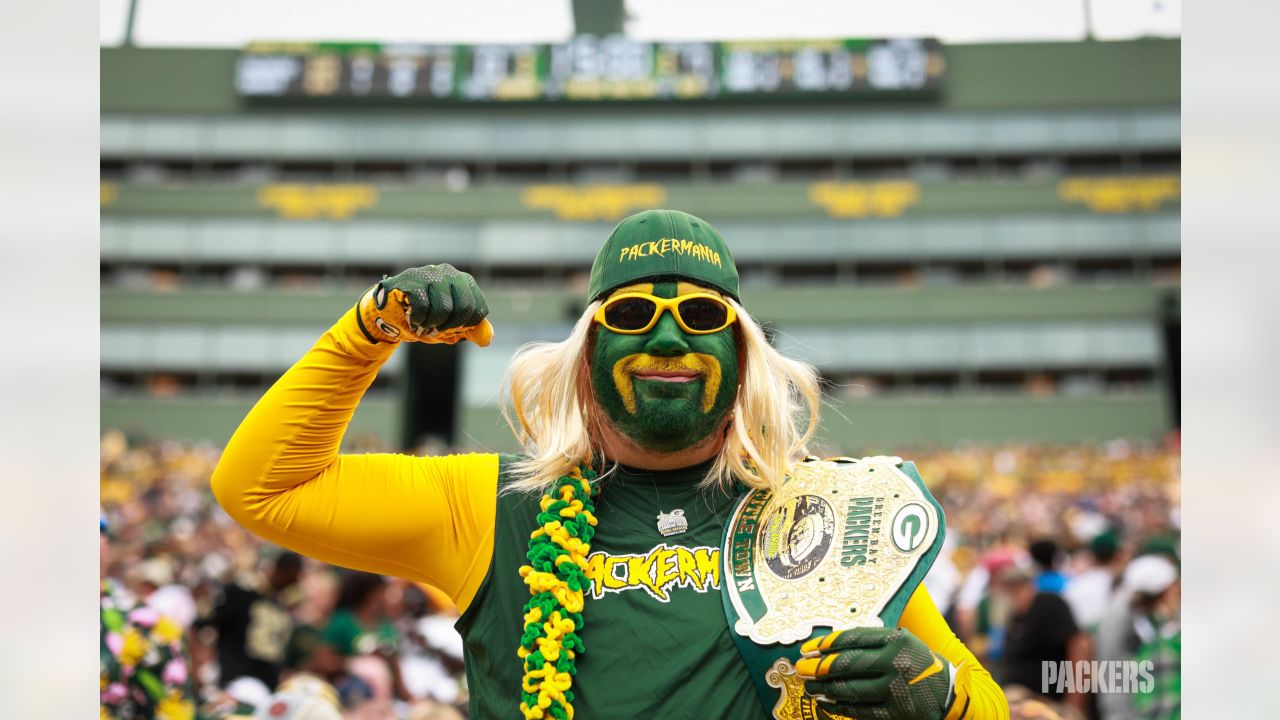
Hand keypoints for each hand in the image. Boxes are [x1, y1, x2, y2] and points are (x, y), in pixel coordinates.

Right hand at [356, 264, 492, 345]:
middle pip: (464, 309)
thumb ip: (471, 330)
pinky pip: (423, 307)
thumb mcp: (451, 325)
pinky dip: (418, 320)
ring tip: (423, 324)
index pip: (478, 310)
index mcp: (464, 281)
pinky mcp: (410, 280)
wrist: (389, 310)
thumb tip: (487, 340)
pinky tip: (412, 319)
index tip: (451, 329)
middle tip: (435, 328)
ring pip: (443, 309)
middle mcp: (449, 273)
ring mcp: (429, 273)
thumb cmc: (425, 316)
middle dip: (450, 326)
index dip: (466, 326)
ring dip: (432, 325)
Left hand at [795, 627, 952, 719]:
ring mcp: (897, 690)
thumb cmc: (918, 663)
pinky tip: (827, 702)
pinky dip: (840, 707)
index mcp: (898, 640)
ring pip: (851, 689)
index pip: (854, 638)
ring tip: (810, 686)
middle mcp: (897, 663)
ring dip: (826, 688)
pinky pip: (861, 711)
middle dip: (820, 667)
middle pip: (848, 664)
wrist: (952, 694)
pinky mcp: (898, 713)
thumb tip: (828, 646)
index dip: (827, 643)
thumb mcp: (904, 642)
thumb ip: (874, 641)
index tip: (809, 647)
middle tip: (802, 668)